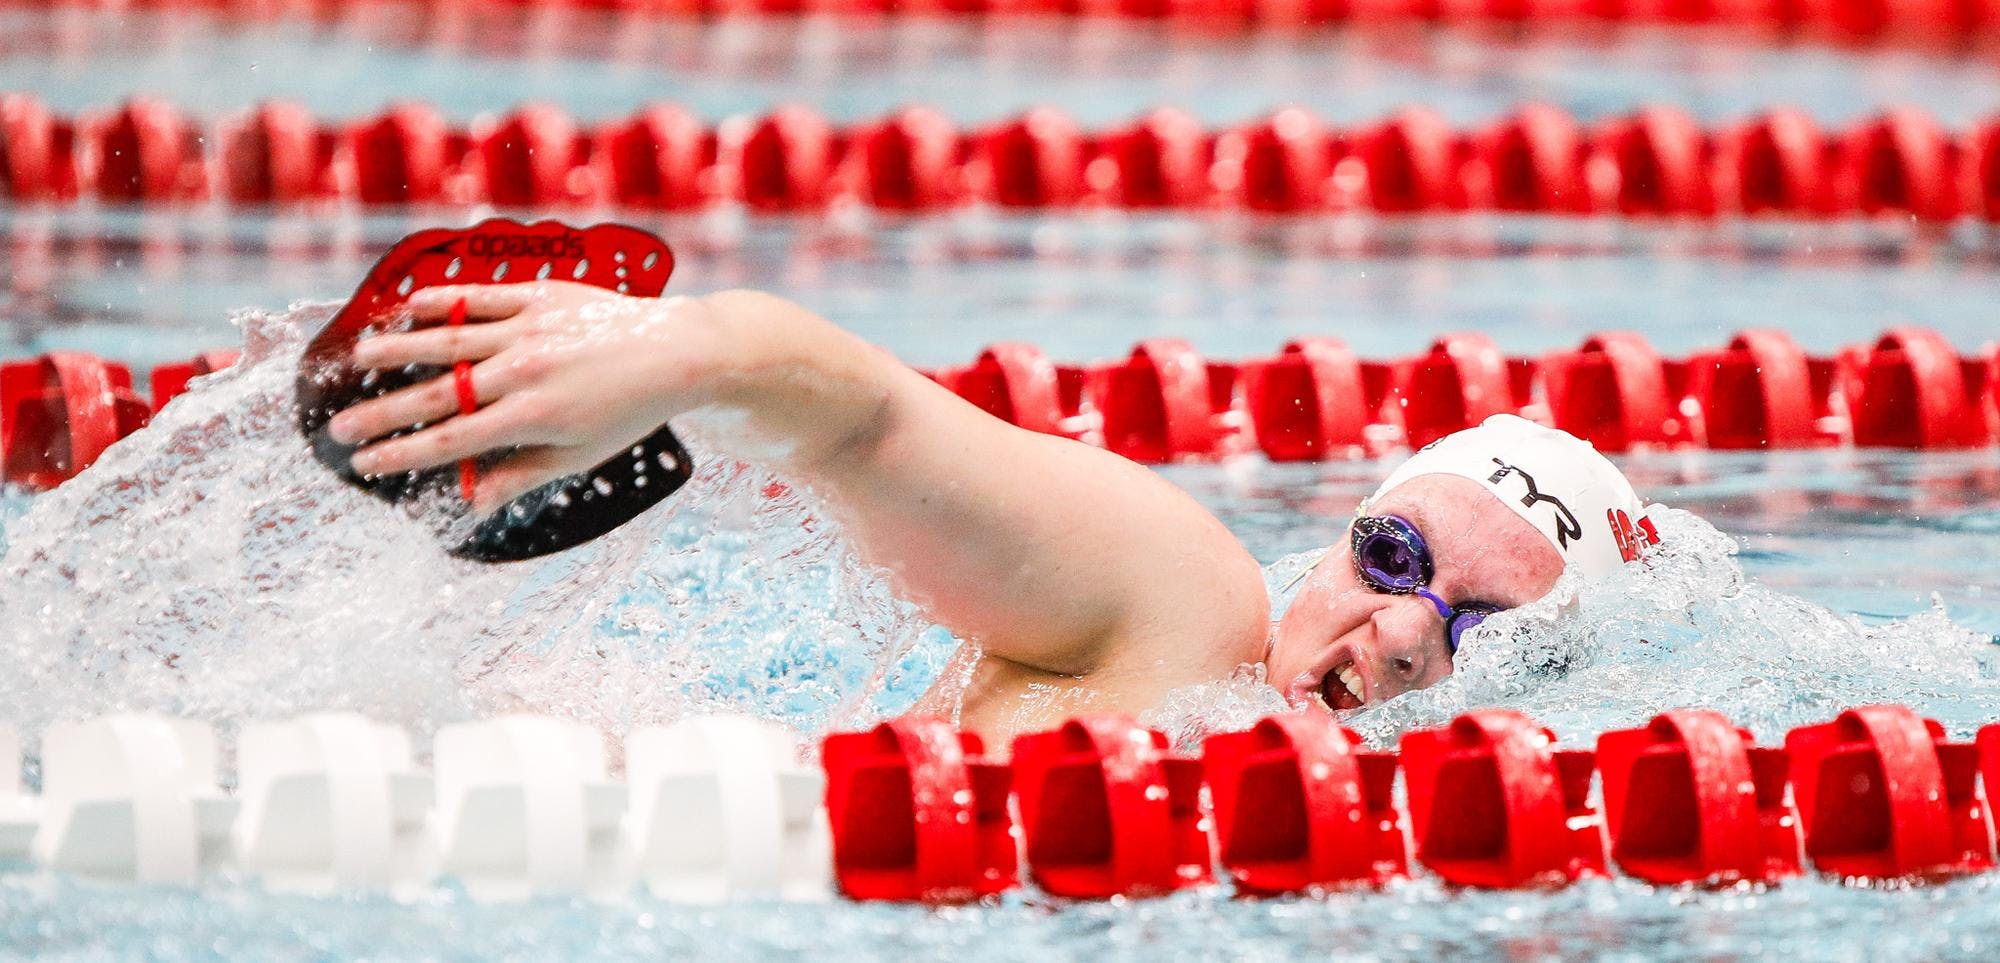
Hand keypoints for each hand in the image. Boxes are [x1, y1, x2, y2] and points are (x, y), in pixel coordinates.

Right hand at [326, 281, 731, 511]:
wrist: (676, 353)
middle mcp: (524, 372)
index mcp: (532, 418)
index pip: (451, 442)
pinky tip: (408, 307)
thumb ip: (522, 474)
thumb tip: (472, 502)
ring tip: (359, 357)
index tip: (364, 462)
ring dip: (399, 348)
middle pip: (437, 395)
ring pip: (450, 339)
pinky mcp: (541, 296)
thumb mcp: (580, 455)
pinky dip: (442, 302)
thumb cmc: (627, 412)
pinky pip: (481, 298)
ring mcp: (530, 330)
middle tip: (340, 425)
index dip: (402, 453)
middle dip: (383, 413)